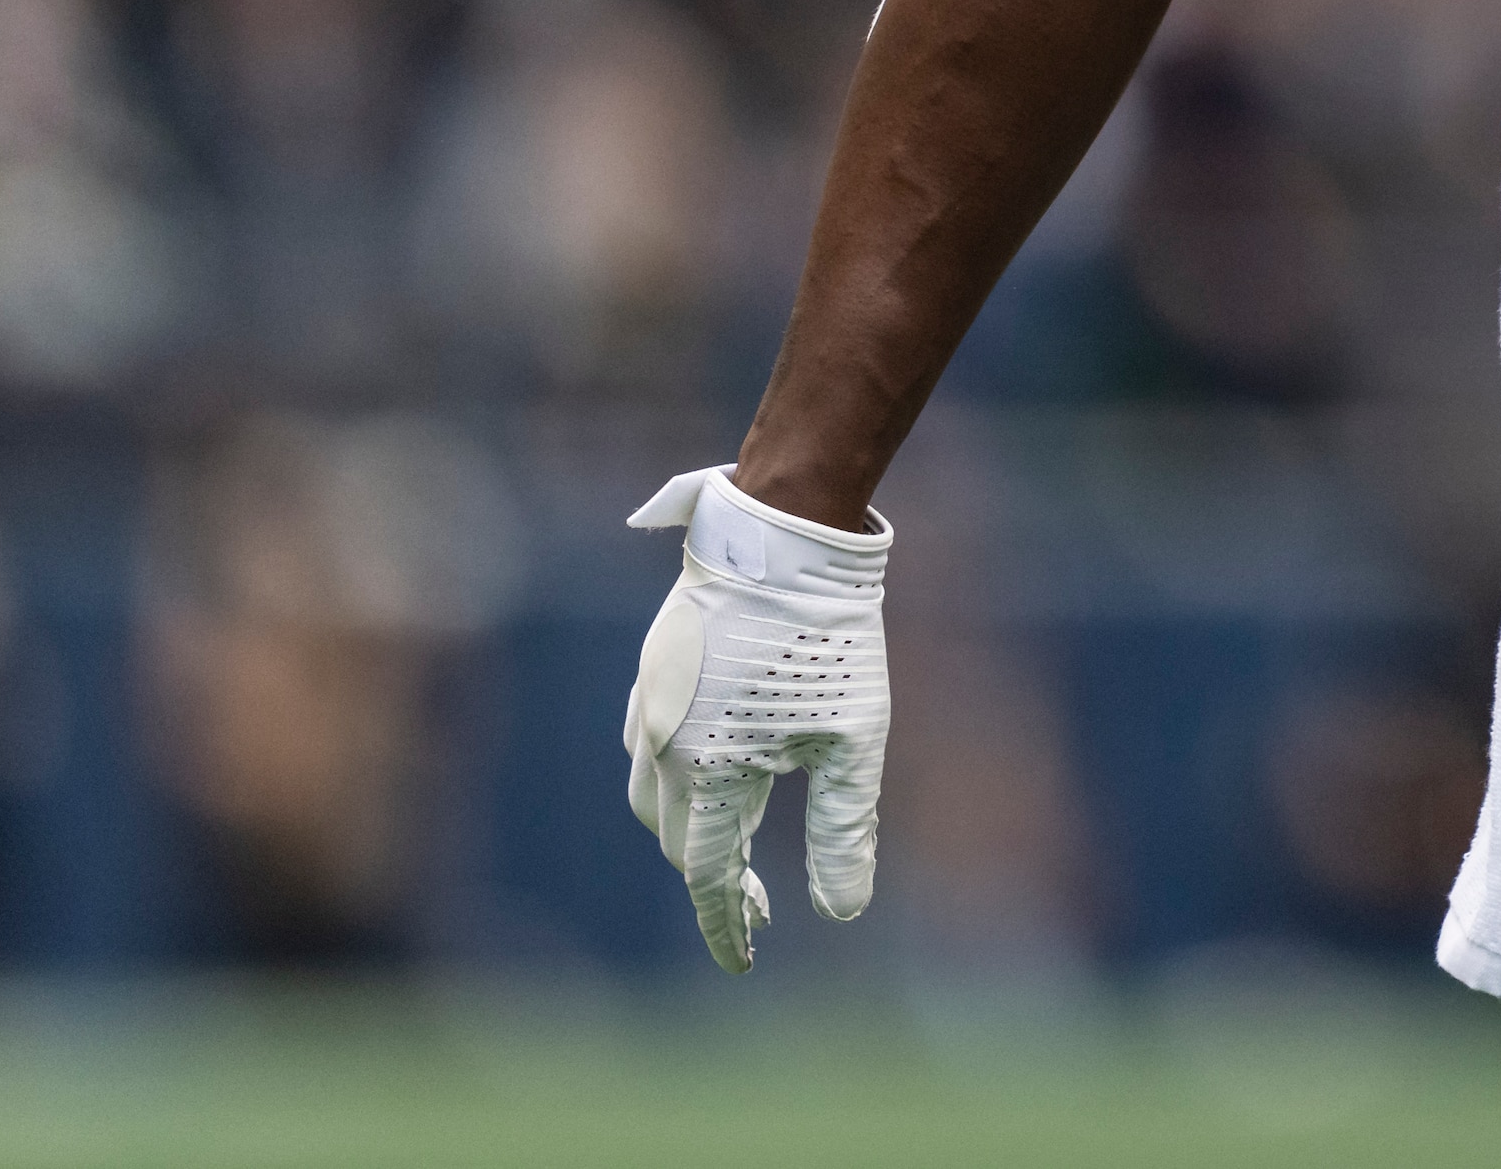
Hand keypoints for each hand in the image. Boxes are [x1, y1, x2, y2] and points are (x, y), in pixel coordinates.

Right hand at [622, 464, 891, 971]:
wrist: (783, 537)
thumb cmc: (830, 639)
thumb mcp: (854, 740)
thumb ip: (845, 831)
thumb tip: (842, 911)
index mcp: (711, 771)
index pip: (709, 877)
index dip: (729, 926)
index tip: (747, 963)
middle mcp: (664, 745)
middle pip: (678, 842)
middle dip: (715, 882)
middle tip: (763, 906)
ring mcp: (651, 704)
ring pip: (652, 797)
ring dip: (687, 832)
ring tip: (733, 849)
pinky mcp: (655, 671)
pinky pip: (646, 747)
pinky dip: (673, 780)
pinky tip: (709, 773)